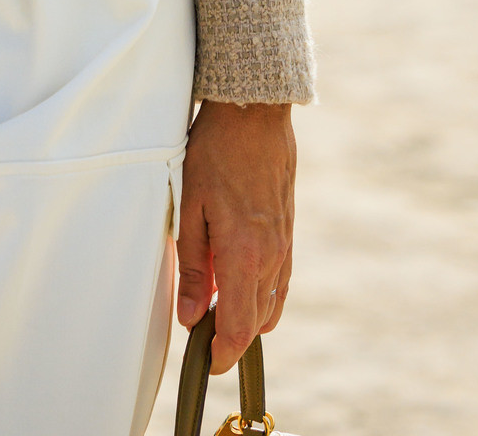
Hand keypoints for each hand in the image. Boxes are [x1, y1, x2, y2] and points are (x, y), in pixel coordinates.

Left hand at [176, 99, 295, 373]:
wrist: (254, 114)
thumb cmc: (213, 152)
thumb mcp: (189, 206)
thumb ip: (193, 267)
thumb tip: (190, 317)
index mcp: (243, 254)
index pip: (239, 328)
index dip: (222, 354)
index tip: (205, 363)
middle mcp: (271, 257)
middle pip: (257, 322)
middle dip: (231, 337)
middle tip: (201, 333)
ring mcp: (284, 244)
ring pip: (270, 302)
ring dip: (246, 314)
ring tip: (214, 305)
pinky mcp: (288, 231)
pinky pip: (280, 279)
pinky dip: (261, 293)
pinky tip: (239, 281)